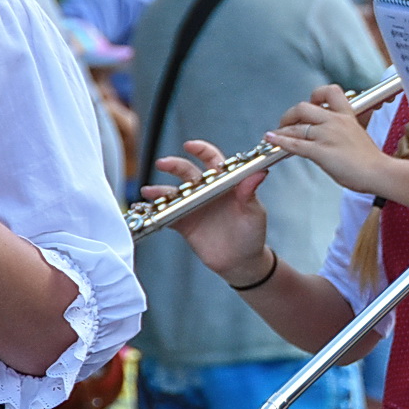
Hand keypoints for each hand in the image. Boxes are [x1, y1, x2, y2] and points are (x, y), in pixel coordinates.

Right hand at [143, 140, 271, 285]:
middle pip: (188, 172)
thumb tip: (261, 172)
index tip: (190, 145)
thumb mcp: (254, 213)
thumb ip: (250, 193)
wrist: (240, 262)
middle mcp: (208, 191)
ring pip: (174, 191)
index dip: (201, 150)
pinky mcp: (185, 222)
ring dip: (160, 189)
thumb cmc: (252, 235)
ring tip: (150, 191)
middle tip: (163, 163)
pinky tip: (148, 206)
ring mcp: (195, 206)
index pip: (213, 161)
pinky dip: (156, 209)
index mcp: (226, 184)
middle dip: (174, 165)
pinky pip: (167, 212)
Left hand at [265, 85, 390, 195]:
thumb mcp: (358, 135)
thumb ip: (343, 130)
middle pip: (304, 107)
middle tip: (286, 123)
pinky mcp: (321, 152)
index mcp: (347, 116)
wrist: (379, 172)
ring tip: (274, 135)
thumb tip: (329, 134)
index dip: (315, 95)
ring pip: (296, 127)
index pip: (330, 92)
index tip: (310, 103)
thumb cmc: (371, 160)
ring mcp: (327, 136)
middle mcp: (335, 122)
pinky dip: (281, 142)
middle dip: (290, 115)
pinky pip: (296, 144)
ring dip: (281, 130)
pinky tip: (273, 141)